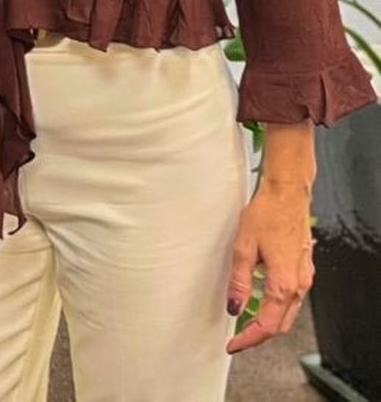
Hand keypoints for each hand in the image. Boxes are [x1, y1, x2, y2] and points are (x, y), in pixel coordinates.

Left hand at [224, 186, 313, 353]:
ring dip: (269, 321)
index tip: (233, 345)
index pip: (268, 325)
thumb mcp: (243, 246)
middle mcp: (299, 284)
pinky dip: (277, 307)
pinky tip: (263, 300)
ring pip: (288, 313)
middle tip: (238, 337)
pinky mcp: (303, 267)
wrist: (287, 193)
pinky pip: (292, 298)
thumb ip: (239, 281)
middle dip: (259, 335)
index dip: (249, 339)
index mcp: (284, 283)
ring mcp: (304, 276)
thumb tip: (234, 307)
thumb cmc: (267, 213)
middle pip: (281, 324)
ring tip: (246, 321)